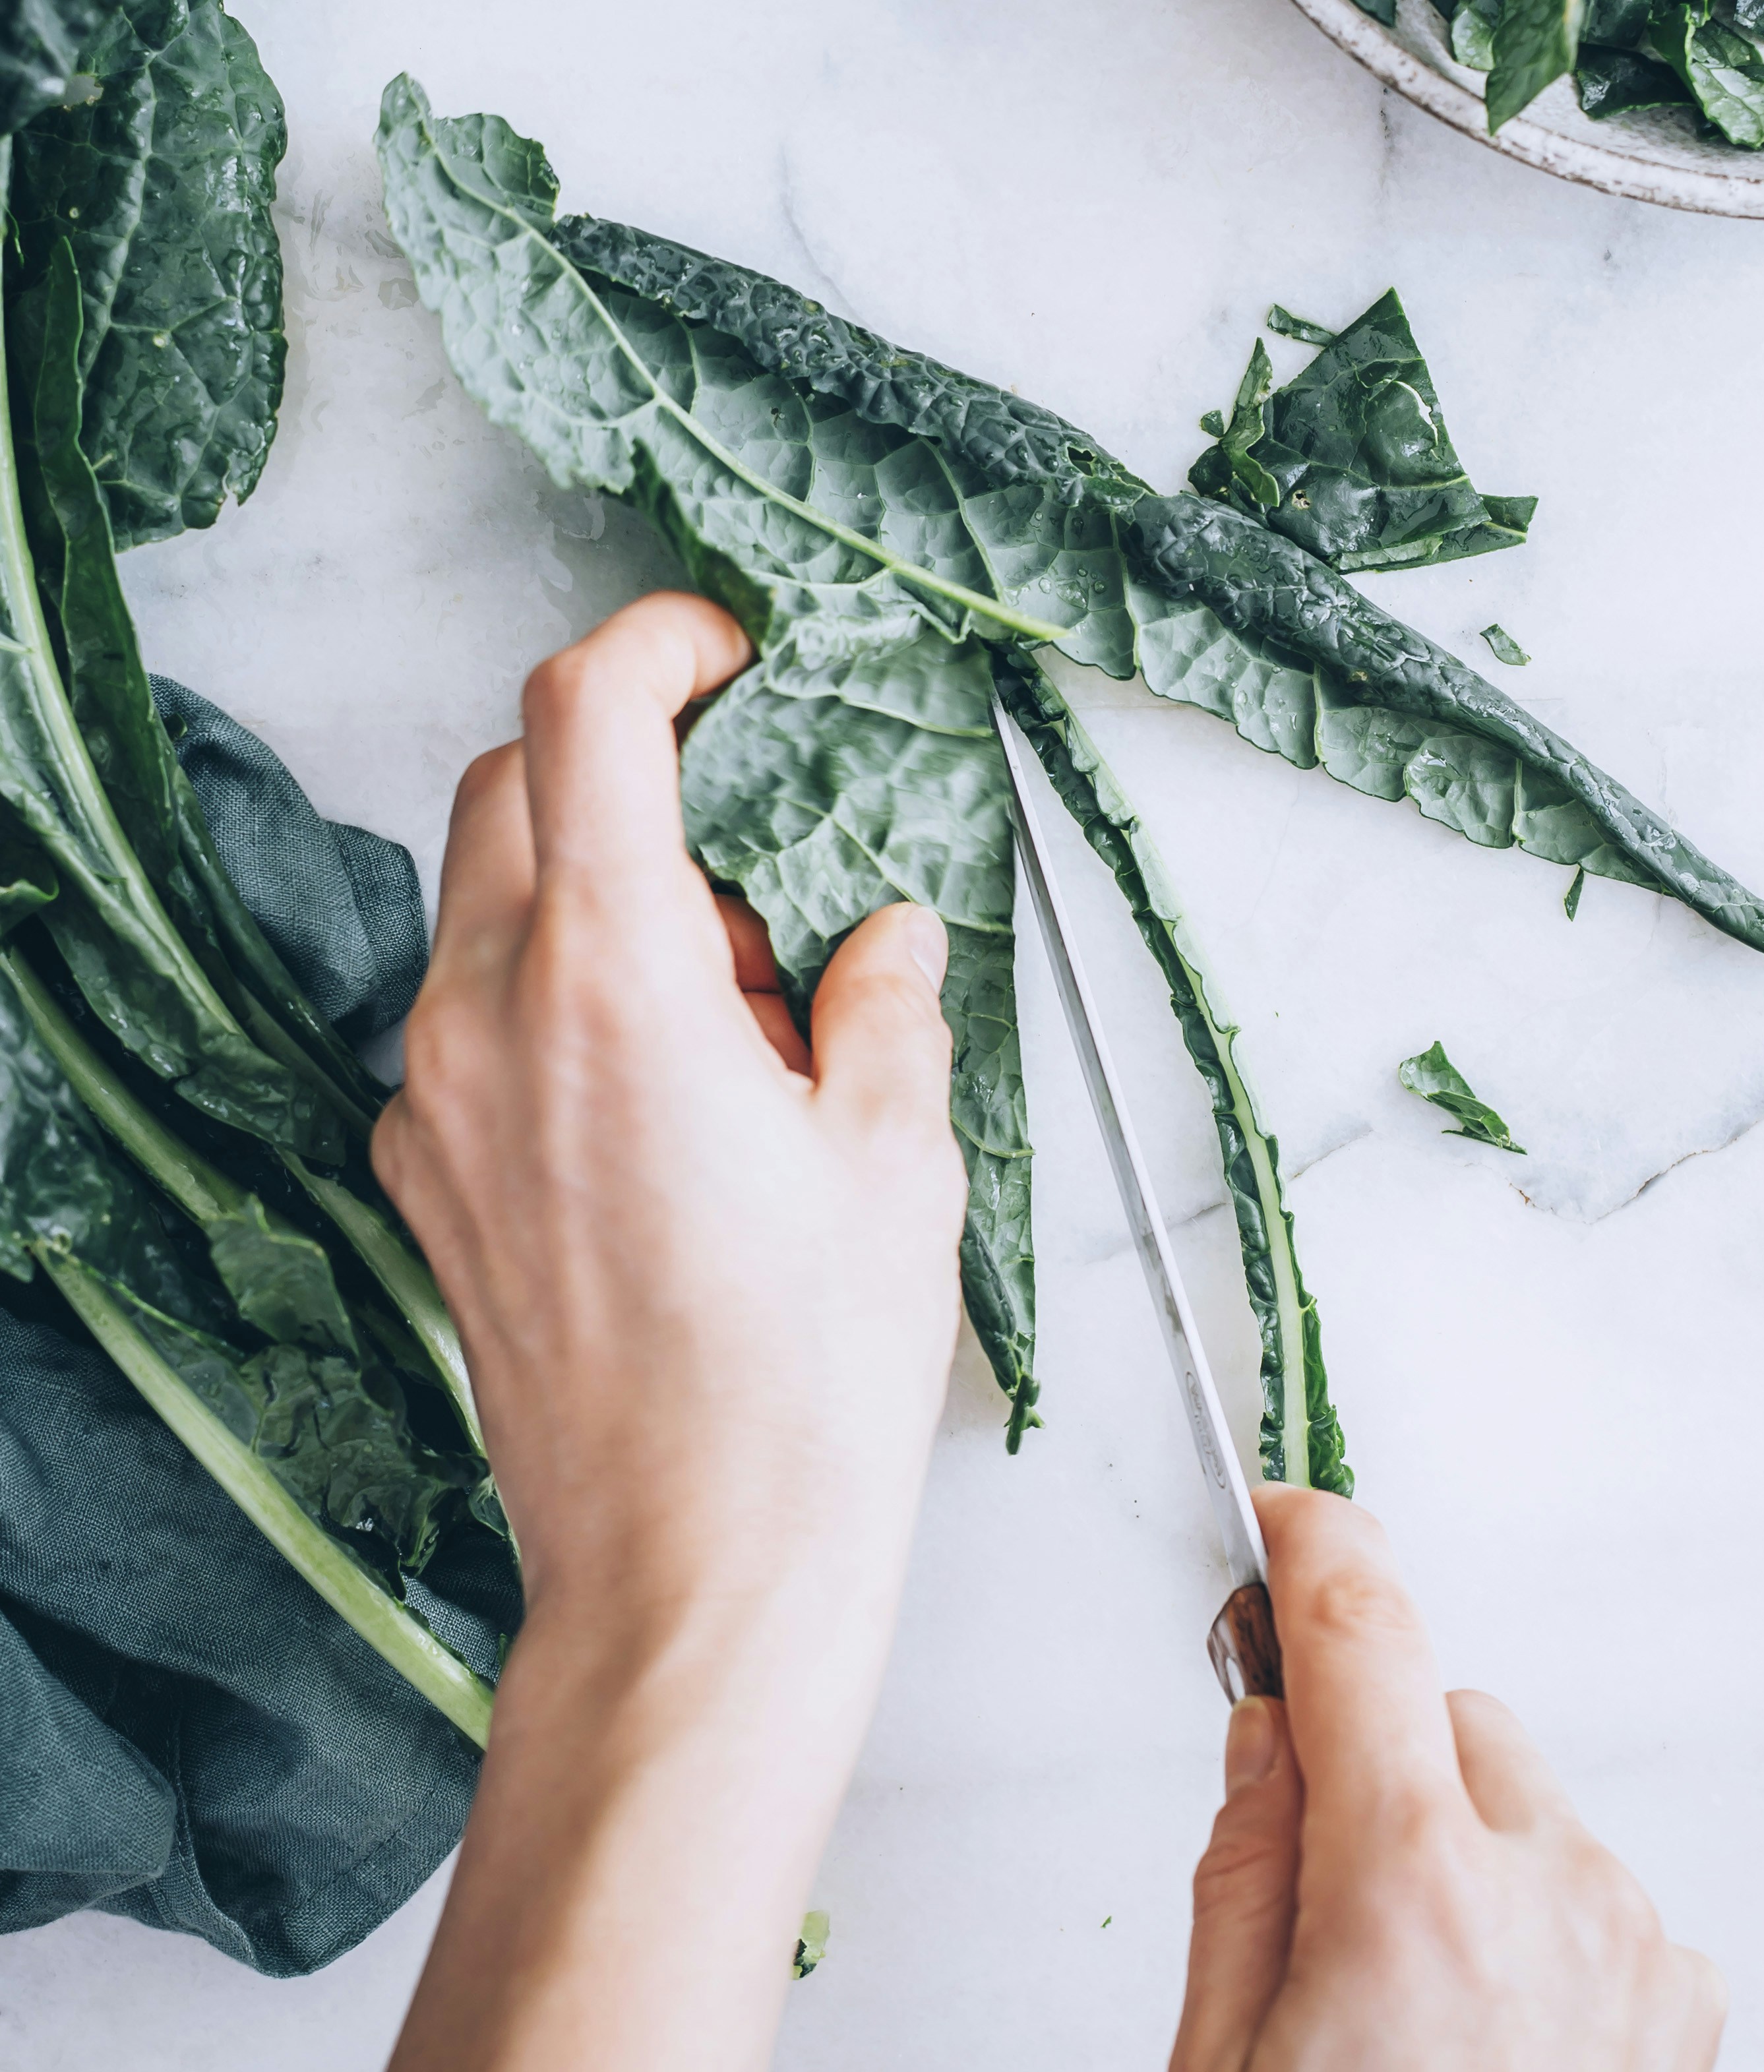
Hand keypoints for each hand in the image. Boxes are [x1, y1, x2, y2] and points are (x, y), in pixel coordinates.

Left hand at [377, 593, 965, 2071]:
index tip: (721, 652)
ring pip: (484, 898)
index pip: (584, 712)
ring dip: (595, 890)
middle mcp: (490, 1017)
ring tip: (726, 1016)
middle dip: (627, 770)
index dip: (655, 640)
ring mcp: (434, 1096)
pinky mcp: (420, 1170)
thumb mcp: (898, 1156)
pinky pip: (469, 1014)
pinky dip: (553, 995)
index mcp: (615, 979)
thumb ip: (884, 999)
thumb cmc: (804, 1378)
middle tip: (752, 866)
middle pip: (512, 783)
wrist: (690, 1569)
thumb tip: (878, 933)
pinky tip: (661, 1101)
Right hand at [1173, 1492, 1724, 2071]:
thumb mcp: (1225, 2059)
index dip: (1314, 1548)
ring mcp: (1633, 1950)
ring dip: (1468, 1859)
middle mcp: (1550, 1897)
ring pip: (1526, 1808)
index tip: (1286, 1518)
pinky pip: (1593, 1896)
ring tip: (1418, 2006)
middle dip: (1382, 1772)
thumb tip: (1273, 1738)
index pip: (1362, 1633)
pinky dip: (1542, 1934)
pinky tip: (1495, 2036)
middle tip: (1327, 1907)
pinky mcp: (1685, 2004)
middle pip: (1451, 1724)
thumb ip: (1244, 1876)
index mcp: (1415, 1895)